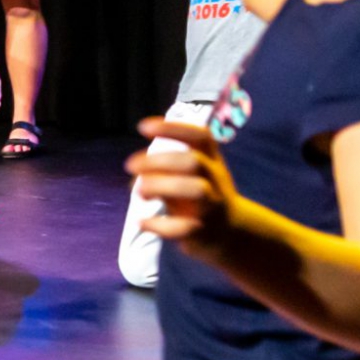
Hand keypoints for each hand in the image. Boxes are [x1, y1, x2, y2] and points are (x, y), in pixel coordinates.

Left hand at [127, 117, 237, 252]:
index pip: (200, 137)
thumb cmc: (201, 196)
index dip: (172, 129)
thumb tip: (134, 167)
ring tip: (139, 192)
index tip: (142, 127)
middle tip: (129, 164)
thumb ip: (166, 167)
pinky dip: (158, 225)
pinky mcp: (203, 231)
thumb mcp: (192, 175)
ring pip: (196, 190)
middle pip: (194, 162)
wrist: (231, 232)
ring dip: (162, 186)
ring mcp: (211, 205)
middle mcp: (215, 179)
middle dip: (159, 161)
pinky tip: (141, 223)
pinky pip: (184, 228)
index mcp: (211, 160)